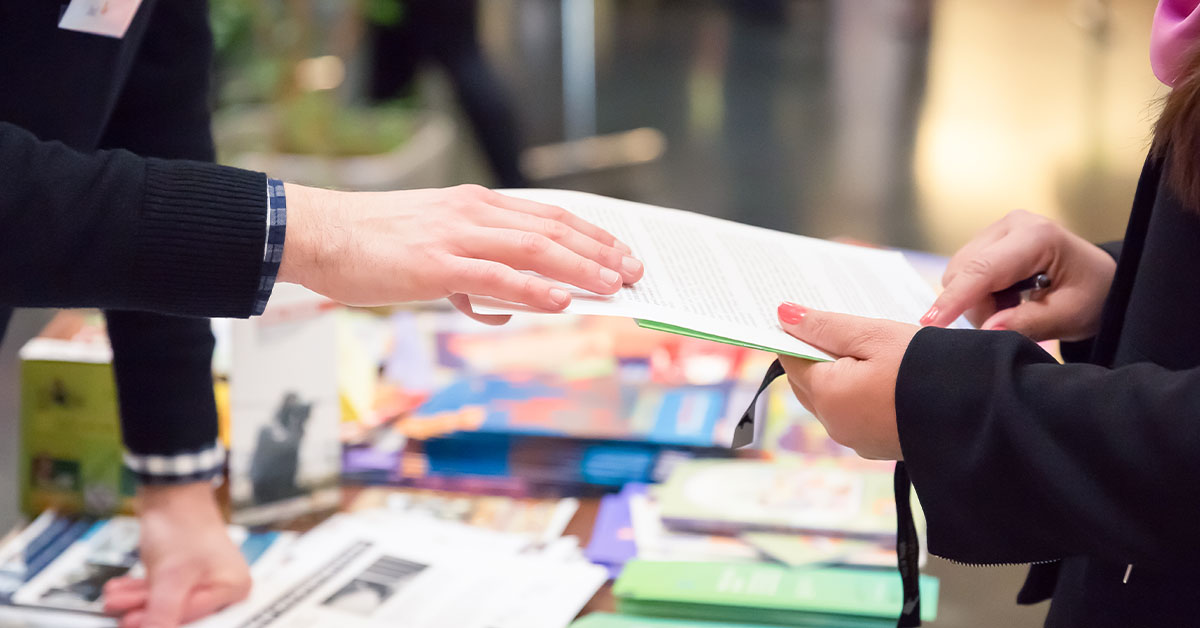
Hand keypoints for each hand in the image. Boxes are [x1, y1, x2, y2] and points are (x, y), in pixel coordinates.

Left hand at [103, 483, 250, 627]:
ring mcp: (203, 578)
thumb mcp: (171, 576)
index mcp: (234, 587)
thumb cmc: (183, 524)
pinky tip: (121, 590)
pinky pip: (162, 590)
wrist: (170, 491)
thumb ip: (163, 612)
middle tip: (123, 616)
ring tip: (115, 599)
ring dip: (137, 602)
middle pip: (182, 614)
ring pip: (167, 603)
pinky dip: (140, 591)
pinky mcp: (184, 573)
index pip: (198, 620)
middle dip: (147, 613)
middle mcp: (223, 585)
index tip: (138, 625)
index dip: (166, 625)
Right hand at [278, 184, 643, 323]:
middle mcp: (473, 213)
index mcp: (474, 206)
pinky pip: (496, 275)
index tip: (619, 251)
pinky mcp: (437, 264)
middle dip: (600, 251)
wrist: (318, 233)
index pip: (547, 215)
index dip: (589, 233)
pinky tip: (561, 300)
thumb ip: (469, 276)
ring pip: (535, 248)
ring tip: (614, 286)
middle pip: (553, 228)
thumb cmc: (370, 244)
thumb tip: (496, 308)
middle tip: (634, 271)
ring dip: (580, 268)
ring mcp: (457, 236)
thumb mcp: (430, 251)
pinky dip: (534, 288)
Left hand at [776, 302, 916, 459]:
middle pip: (807, 382)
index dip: (797, 335)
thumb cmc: (926, 367)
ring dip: (839, 373)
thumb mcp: (874, 335)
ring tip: (864, 345)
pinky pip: (854, 413)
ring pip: (831, 399)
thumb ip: (826, 326)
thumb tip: (783, 315)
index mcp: (827, 396)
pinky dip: (858, 392)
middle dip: (816, 354)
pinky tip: (881, 372)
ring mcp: (857, 440)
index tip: (808, 315)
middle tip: (837, 325)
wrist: (980, 413)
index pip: (791, 359)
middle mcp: (835, 424)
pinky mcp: (879, 445)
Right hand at [920, 210, 1115, 340]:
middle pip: (963, 272)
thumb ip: (1028, 323)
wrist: (1100, 280)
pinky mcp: (988, 240)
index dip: (955, 298)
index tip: (931, 322)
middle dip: (976, 305)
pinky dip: (979, 293)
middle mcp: (1011, 224)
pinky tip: (1007, 296)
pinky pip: (964, 273)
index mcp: (1036, 236)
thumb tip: (987, 331)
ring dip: (977, 301)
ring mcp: (997, 230)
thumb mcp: (1069, 316)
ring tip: (1014, 307)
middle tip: (1010, 321)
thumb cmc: (1092, 295)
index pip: (983, 269)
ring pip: (958, 274)